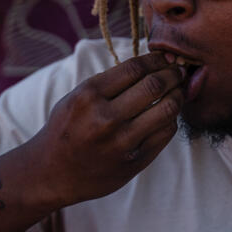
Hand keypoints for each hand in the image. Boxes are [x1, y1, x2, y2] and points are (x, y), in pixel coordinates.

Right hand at [21, 51, 184, 209]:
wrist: (52, 173)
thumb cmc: (67, 128)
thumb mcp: (77, 97)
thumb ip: (109, 82)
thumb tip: (152, 64)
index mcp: (88, 95)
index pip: (135, 68)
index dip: (157, 59)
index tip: (166, 58)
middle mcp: (106, 118)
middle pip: (155, 85)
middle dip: (173, 74)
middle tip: (180, 71)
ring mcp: (122, 142)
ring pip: (167, 109)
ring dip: (178, 95)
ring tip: (179, 91)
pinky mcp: (134, 162)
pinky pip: (165, 133)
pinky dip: (171, 119)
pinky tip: (167, 114)